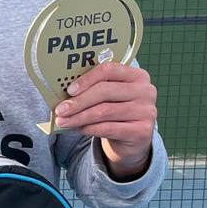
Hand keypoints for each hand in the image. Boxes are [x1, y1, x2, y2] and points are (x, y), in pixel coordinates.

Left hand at [53, 61, 156, 179]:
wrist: (132, 138)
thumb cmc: (114, 110)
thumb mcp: (107, 96)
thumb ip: (92, 89)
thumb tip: (63, 94)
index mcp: (136, 75)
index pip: (109, 70)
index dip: (86, 79)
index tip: (69, 90)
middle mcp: (145, 91)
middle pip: (105, 91)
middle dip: (78, 101)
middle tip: (60, 110)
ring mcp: (146, 111)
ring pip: (104, 111)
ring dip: (79, 117)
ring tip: (63, 121)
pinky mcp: (143, 131)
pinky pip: (109, 128)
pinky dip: (89, 128)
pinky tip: (79, 129)